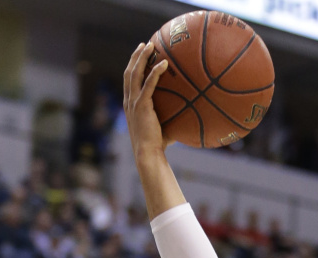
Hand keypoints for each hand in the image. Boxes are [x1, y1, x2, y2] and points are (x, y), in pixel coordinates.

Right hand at [123, 42, 169, 157]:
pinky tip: (164, 63)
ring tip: (149, 45)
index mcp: (130, 104)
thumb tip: (188, 117)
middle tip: (143, 44)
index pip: (129, 80)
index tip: (139, 55)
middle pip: (129, 72)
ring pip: (135, 73)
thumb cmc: (157, 144)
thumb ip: (170, 118)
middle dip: (136, 56)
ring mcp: (134, 102)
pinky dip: (155, 72)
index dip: (133, 66)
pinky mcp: (142, 106)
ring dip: (142, 58)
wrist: (148, 153)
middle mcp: (129, 100)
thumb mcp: (162, 127)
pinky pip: (149, 84)